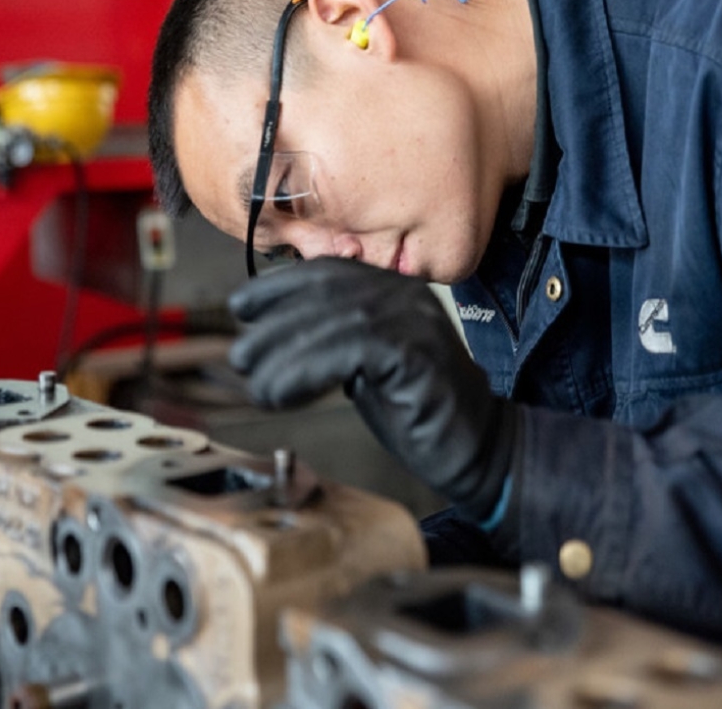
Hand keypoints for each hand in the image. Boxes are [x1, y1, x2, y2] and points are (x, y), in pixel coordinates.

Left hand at [228, 257, 516, 522]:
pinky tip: (283, 396)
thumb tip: (272, 332)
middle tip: (242, 358)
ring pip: (332, 320)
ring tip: (258, 387)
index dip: (280, 286)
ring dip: (282, 355)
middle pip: (325, 292)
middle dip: (274, 325)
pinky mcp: (417, 353)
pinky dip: (305, 372)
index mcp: (393, 289)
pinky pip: (349, 350)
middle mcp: (406, 294)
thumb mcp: (366, 363)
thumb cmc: (417, 410)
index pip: (328, 271)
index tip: (242, 307)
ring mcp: (415, 320)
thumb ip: (334, 338)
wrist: (479, 450)